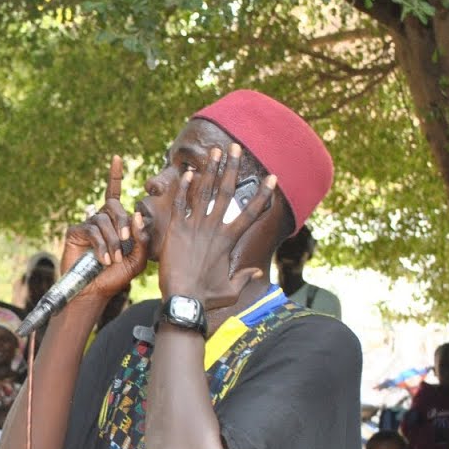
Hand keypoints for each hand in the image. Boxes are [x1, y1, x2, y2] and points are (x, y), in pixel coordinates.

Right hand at [60, 155, 151, 302]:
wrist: (95, 291)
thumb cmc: (117, 276)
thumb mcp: (138, 258)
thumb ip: (142, 238)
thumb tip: (137, 214)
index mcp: (116, 221)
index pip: (114, 193)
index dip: (114, 175)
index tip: (116, 157)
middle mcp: (100, 219)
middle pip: (114, 206)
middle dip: (123, 224)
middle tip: (125, 242)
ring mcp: (86, 224)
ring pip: (103, 220)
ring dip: (112, 240)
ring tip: (112, 259)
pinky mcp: (74, 232)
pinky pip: (91, 229)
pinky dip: (100, 244)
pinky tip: (102, 259)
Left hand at [155, 143, 277, 309]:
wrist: (182, 301)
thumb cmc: (207, 298)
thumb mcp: (231, 289)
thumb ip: (244, 278)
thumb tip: (258, 272)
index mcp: (229, 240)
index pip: (251, 212)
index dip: (263, 195)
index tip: (272, 177)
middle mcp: (214, 228)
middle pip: (228, 192)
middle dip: (233, 168)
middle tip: (236, 148)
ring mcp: (195, 227)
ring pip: (205, 192)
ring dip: (211, 170)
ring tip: (215, 151)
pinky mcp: (176, 230)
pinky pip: (180, 204)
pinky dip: (184, 188)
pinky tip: (188, 172)